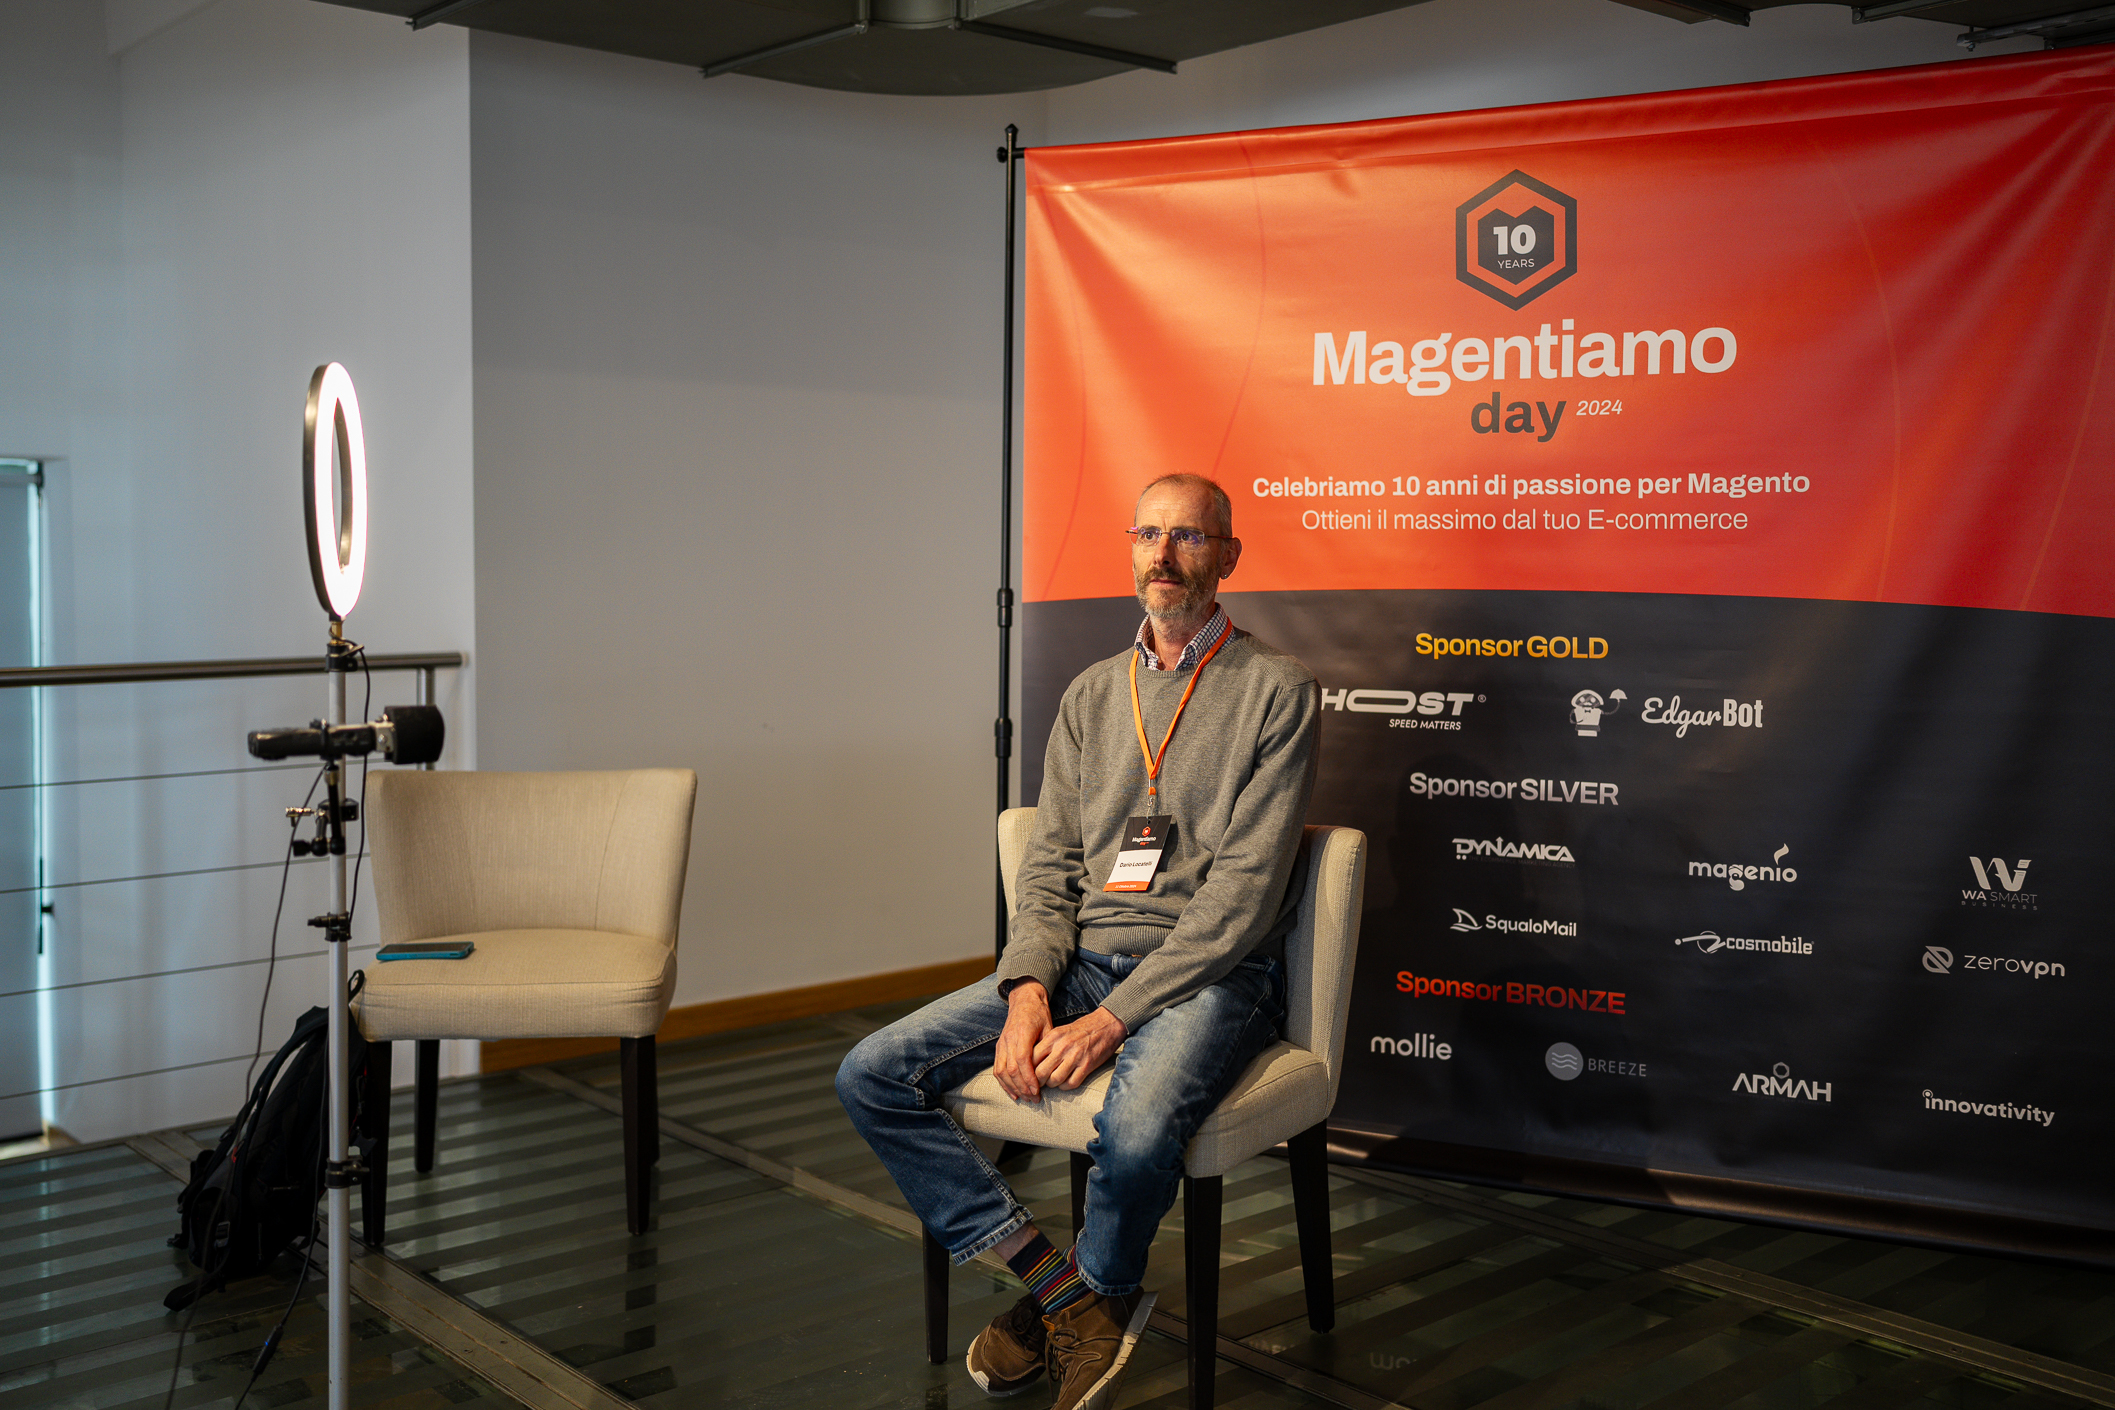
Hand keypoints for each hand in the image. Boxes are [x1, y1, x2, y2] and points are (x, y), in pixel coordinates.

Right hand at [994, 981, 1053, 1100]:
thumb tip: (1049, 1070)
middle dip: (1022, 1087)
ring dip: (1013, 1088)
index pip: (1022, 1060)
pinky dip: (1004, 1083)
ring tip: (1025, 1098)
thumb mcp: (1048, 1027)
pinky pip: (997, 1068)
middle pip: (1011, 1069)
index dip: (1029, 1077)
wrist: (1024, 1000)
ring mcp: (1002, 1044)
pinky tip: (1013, 1093)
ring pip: (1001, 1071)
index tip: (1037, 1090)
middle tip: (1034, 1099)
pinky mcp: (999, 1047)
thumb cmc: (1039, 1014)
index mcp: (1022, 1033)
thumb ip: (1047, 1047)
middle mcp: (1009, 1039)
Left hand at [1032, 1007, 1127, 1090]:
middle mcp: (1062, 1047)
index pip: (1032, 1058)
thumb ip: (1046, 1045)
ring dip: (1052, 1084)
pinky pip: (1070, 1083)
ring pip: (1054, 1080)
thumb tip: (1031, 1063)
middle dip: (1038, 1081)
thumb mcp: (1060, 1031)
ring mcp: (1075, 1057)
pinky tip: (1065, 1082)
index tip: (1029, 1074)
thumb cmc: (1081, 1029)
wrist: (1106, 1025)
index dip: (1028, 1069)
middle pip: (1040, 1072)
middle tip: (1039, 1083)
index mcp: (1053, 1037)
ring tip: (1052, 1082)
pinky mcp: (1087, 1065)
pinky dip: (1065, 1086)